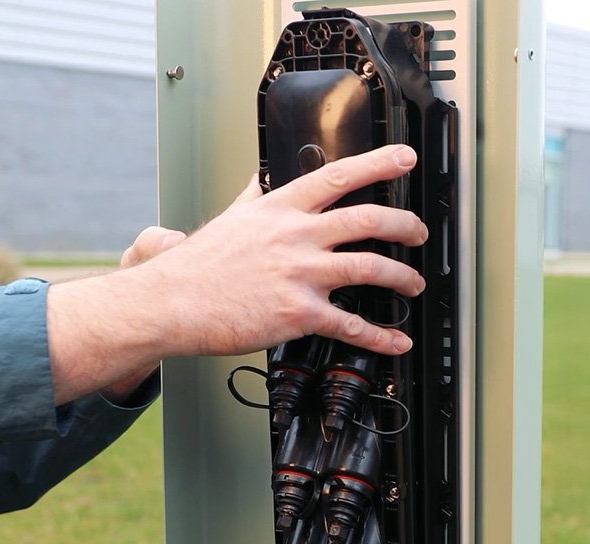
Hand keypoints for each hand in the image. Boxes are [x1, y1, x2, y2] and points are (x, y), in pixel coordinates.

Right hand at [45, 144, 426, 404]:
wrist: (170, 303)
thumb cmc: (195, 267)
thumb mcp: (230, 218)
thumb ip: (255, 197)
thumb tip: (264, 177)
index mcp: (280, 210)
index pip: (338, 176)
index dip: (378, 163)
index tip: (404, 157)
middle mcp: (296, 237)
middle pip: (368, 220)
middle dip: (405, 224)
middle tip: (420, 231)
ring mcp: (300, 274)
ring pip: (370, 268)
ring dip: (403, 277)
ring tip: (415, 283)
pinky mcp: (298, 314)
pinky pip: (351, 324)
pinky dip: (380, 336)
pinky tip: (395, 340)